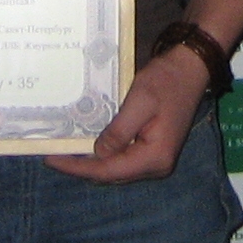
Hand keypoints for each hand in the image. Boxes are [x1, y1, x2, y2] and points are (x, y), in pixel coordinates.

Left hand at [47, 47, 208, 182]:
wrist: (191, 68)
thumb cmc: (166, 81)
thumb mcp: (139, 101)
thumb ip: (118, 131)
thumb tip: (98, 153)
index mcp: (155, 157)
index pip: (108, 170)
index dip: (78, 167)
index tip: (52, 160)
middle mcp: (157, 165)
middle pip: (112, 173)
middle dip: (82, 167)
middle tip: (54, 155)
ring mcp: (157, 159)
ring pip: (117, 168)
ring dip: (92, 162)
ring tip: (66, 152)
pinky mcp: (154, 150)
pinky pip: (124, 158)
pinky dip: (105, 154)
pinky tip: (89, 145)